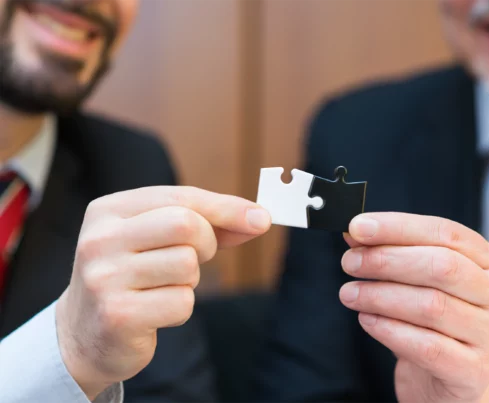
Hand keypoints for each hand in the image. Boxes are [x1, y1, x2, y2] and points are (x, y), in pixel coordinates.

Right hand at [55, 186, 270, 399]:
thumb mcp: (159, 239)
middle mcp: (101, 239)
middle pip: (186, 225)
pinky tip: (156, 312)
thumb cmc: (133, 277)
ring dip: (190, 281)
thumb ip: (207, 224)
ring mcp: (105, 277)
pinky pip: (182, 302)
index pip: (181, 197)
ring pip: (187, 265)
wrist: (85, 334)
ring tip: (163, 287)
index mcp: (109, 210)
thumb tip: (259, 218)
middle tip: (192, 260)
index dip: (226, 208)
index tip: (261, 218)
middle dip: (206, 244)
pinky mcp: (118, 314)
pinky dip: (181, 309)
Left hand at [339, 213, 488, 402]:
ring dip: (380, 296)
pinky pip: (427, 346)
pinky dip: (389, 330)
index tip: (357, 227)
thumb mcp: (418, 283)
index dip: (398, 227)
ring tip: (350, 294)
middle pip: (441, 266)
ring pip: (431, 306)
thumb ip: (393, 253)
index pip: (445, 232)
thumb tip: (356, 231)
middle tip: (350, 263)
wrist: (447, 380)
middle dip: (387, 260)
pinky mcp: (473, 371)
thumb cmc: (432, 323)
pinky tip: (367, 320)